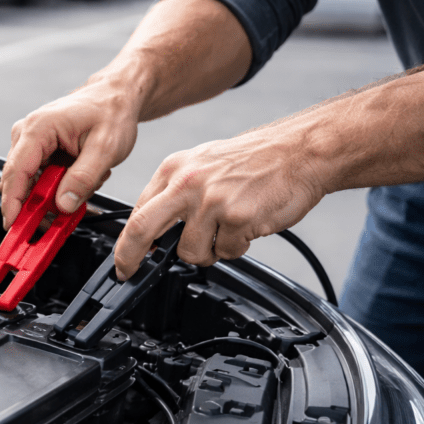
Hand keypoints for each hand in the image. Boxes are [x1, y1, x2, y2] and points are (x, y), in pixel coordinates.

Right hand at [0, 74, 141, 229]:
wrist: (116, 97)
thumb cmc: (110, 112)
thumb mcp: (105, 148)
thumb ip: (83, 178)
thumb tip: (63, 205)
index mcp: (38, 128)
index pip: (15, 172)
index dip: (12, 203)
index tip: (14, 226)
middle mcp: (27, 134)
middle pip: (18, 182)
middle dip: (38, 204)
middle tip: (64, 215)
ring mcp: (30, 143)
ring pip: (29, 184)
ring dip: (53, 195)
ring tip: (84, 186)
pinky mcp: (37, 151)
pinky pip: (38, 180)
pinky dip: (56, 189)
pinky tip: (78, 182)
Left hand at [112, 124, 327, 279]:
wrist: (300, 151)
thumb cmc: (254, 160)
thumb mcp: (200, 163)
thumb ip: (174, 192)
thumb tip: (150, 229)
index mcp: (174, 169)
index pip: (136, 211)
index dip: (125, 242)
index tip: (122, 260)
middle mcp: (187, 183)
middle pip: (141, 229)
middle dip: (129, 258)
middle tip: (129, 272)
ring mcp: (211, 201)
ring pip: (189, 252)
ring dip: (207, 252)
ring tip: (225, 230)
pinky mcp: (237, 219)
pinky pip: (226, 253)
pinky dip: (236, 248)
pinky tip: (246, 226)